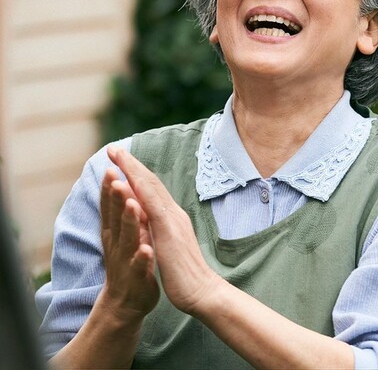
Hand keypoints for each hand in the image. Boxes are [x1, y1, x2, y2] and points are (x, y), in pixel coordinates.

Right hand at [99, 166, 159, 320]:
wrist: (128, 303)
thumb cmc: (130, 264)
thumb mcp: (128, 234)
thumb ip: (127, 212)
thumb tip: (129, 186)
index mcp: (118, 231)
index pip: (114, 203)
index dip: (112, 182)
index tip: (112, 158)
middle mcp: (119, 243)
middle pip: (116, 215)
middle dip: (115, 194)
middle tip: (112, 171)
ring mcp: (128, 260)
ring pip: (128, 238)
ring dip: (129, 220)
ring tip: (131, 203)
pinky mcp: (139, 278)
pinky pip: (141, 266)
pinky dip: (142, 257)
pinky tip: (146, 249)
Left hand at [107, 146, 224, 315]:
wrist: (201, 290)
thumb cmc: (184, 270)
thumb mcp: (170, 242)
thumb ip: (162, 226)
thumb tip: (151, 214)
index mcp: (170, 217)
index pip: (151, 189)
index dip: (135, 171)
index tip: (120, 157)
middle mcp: (172, 214)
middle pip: (150, 183)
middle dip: (132, 164)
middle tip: (114, 148)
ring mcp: (173, 222)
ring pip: (151, 191)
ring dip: (134, 172)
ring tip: (118, 157)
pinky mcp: (169, 234)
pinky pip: (153, 210)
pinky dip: (140, 195)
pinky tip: (127, 184)